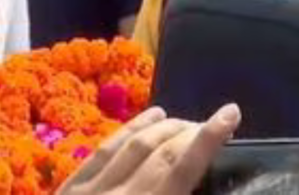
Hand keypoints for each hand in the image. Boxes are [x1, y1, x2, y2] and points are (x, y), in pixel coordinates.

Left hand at [57, 104, 240, 194]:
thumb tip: (187, 188)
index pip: (182, 168)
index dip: (209, 138)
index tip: (231, 112)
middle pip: (158, 151)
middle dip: (189, 132)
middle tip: (213, 124)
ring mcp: (88, 191)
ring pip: (129, 145)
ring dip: (160, 128)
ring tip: (184, 119)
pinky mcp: (67, 190)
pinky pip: (100, 151)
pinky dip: (125, 132)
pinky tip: (141, 123)